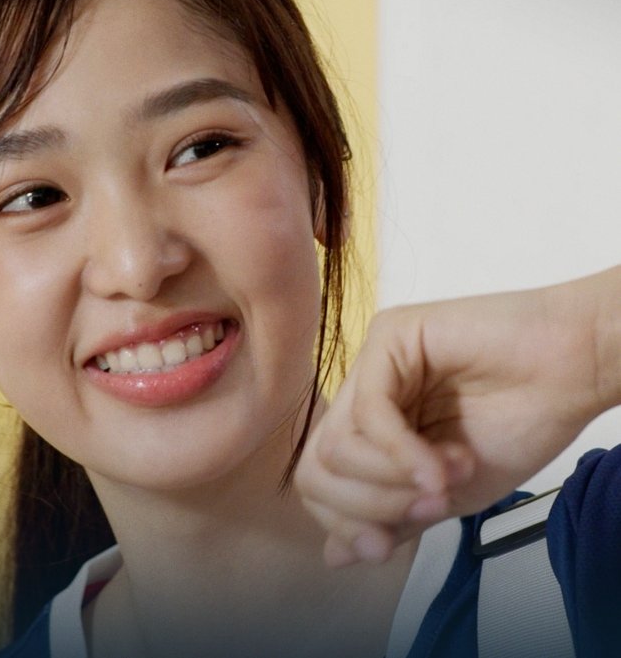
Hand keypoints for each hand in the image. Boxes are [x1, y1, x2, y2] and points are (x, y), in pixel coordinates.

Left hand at [295, 267, 619, 567]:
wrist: (575, 370)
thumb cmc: (520, 422)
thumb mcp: (448, 493)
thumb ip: (392, 519)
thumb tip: (334, 557)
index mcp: (368, 427)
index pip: (320, 483)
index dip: (345, 525)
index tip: (387, 549)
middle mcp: (360, 392)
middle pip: (317, 468)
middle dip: (368, 508)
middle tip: (431, 507)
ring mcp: (371, 362)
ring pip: (336, 445)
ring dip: (393, 482)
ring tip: (447, 479)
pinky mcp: (390, 336)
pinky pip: (370, 412)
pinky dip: (403, 454)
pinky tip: (444, 466)